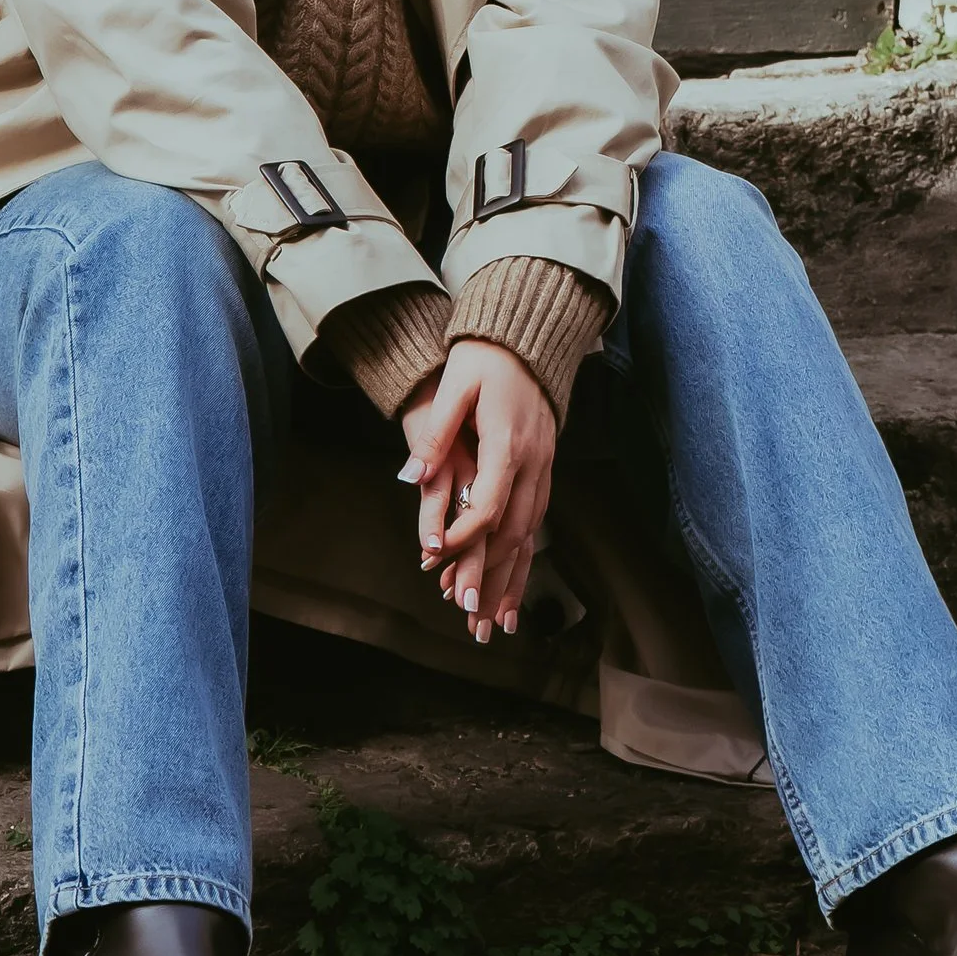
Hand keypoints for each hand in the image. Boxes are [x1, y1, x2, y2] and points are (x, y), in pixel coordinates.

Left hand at [398, 340, 557, 643]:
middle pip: (514, 533)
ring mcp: (544, 465)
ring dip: (511, 578)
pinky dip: (525, 556)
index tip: (437, 561)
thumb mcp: (454, 388)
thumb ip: (434, 436)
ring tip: (496, 620)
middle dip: (491, 577)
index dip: (463, 539)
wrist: (527, 335)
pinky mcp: (545, 466)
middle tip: (472, 618)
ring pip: (531, 533)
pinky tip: (515, 580)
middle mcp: (532, 462)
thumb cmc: (485, 358)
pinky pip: (538, 520)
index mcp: (507, 444)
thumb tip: (411, 477)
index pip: (488, 506)